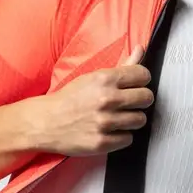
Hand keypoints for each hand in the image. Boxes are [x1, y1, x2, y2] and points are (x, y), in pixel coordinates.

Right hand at [22, 46, 153, 154]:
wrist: (46, 122)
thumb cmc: (70, 99)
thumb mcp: (93, 77)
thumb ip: (122, 65)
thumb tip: (141, 49)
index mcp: (105, 79)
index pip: (143, 75)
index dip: (141, 81)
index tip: (135, 86)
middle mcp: (106, 99)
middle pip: (147, 98)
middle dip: (140, 101)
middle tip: (128, 104)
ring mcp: (105, 122)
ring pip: (140, 120)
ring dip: (131, 120)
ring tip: (118, 118)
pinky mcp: (102, 142)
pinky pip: (128, 139)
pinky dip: (121, 136)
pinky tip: (110, 131)